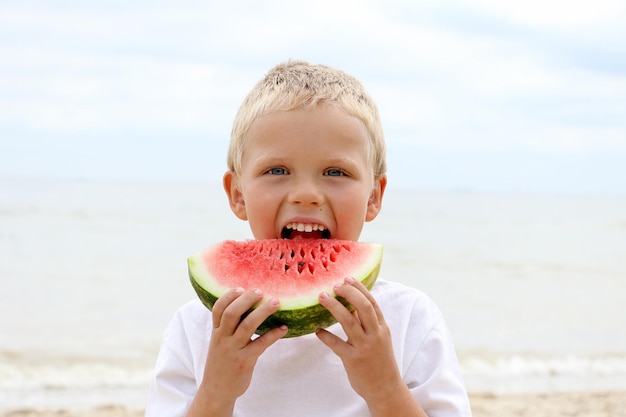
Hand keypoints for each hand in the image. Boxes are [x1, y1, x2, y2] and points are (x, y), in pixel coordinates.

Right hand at [188, 288, 287, 416]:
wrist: (217, 390)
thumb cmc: (222, 362)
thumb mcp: (219, 342)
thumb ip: (228, 326)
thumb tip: (246, 306)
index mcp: (216, 332)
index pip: (218, 309)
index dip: (229, 296)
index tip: (241, 287)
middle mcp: (222, 338)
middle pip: (232, 313)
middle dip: (247, 299)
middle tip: (261, 291)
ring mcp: (233, 350)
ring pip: (247, 326)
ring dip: (263, 312)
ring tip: (276, 302)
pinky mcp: (244, 361)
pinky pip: (260, 344)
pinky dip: (273, 334)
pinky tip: (284, 328)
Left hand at [316, 278, 417, 414]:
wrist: (385, 388)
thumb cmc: (379, 360)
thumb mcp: (379, 338)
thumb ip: (367, 322)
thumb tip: (352, 303)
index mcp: (382, 327)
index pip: (371, 302)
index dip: (359, 288)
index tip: (347, 277)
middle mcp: (375, 334)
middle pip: (363, 306)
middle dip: (348, 293)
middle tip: (334, 285)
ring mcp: (364, 347)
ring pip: (349, 321)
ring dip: (334, 307)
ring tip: (322, 297)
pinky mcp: (353, 360)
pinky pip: (336, 344)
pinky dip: (325, 336)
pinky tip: (317, 331)